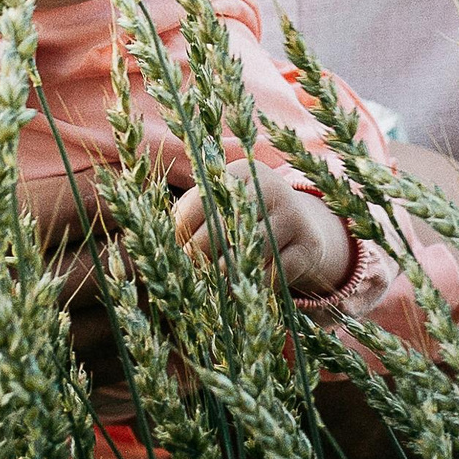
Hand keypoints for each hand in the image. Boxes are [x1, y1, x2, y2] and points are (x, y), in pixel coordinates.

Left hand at [171, 158, 354, 296]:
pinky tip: (241, 284)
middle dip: (197, 258)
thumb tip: (151, 240)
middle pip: (217, 232)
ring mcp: (292, 216)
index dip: (179, 234)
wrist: (300, 229)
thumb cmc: (240, 218)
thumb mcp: (217, 205)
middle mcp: (269, 187)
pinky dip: (250, 285)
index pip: (194, 207)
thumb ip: (187, 215)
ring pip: (241, 256)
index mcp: (238, 173)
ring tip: (211, 280)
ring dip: (221, 275)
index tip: (174, 250)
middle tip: (189, 272)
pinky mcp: (308, 246)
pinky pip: (267, 275)